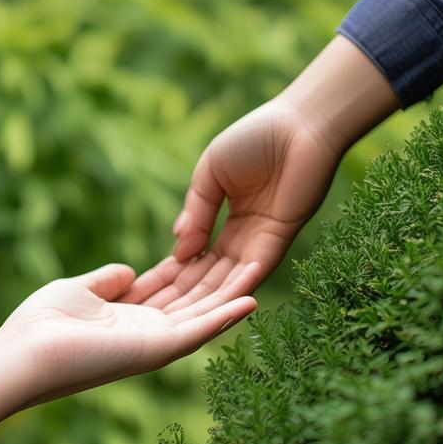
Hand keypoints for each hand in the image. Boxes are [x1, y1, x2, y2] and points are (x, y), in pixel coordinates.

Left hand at [0, 262, 257, 405]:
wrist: (26, 351)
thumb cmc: (42, 323)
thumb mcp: (81, 290)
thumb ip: (107, 282)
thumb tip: (129, 272)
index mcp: (130, 319)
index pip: (173, 293)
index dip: (197, 271)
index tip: (220, 247)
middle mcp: (147, 334)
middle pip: (196, 305)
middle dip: (224, 282)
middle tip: (256, 256)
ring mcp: (154, 344)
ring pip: (205, 318)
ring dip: (235, 298)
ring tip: (266, 274)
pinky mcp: (156, 350)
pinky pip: (199, 332)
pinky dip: (226, 317)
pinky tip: (251, 299)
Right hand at [118, 99, 337, 308]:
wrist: (300, 124)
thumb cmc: (255, 138)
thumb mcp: (210, 173)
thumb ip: (195, 211)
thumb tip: (177, 249)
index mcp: (221, 217)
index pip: (192, 257)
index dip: (170, 274)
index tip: (143, 293)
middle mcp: (241, 237)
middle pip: (207, 276)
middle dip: (182, 297)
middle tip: (153, 319)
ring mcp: (260, 242)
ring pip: (228, 280)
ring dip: (205, 299)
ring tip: (178, 319)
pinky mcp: (279, 240)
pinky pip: (254, 269)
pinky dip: (237, 284)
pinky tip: (217, 299)